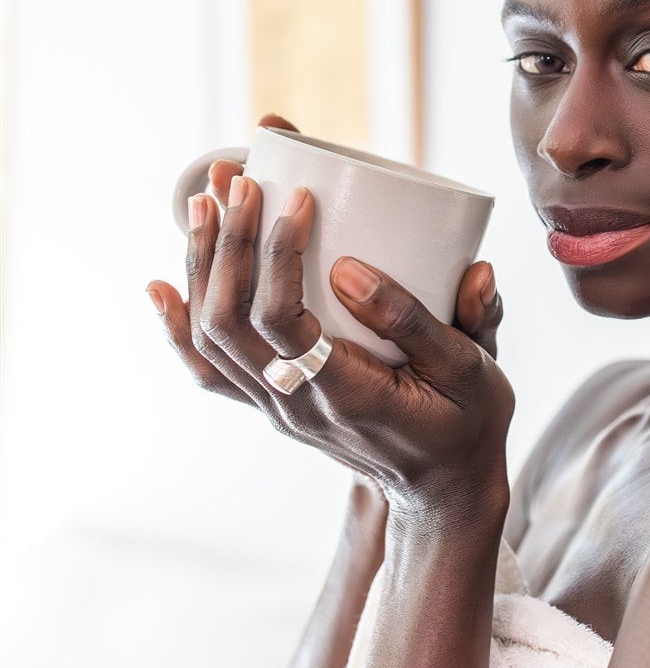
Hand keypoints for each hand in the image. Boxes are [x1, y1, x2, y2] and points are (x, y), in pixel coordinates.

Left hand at [146, 143, 512, 513]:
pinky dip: (179, 325)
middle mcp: (298, 405)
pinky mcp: (274, 403)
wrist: (443, 489)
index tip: (298, 198)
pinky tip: (163, 285)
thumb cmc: (465, 422)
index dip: (277, 255)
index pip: (282, 321)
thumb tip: (354, 269)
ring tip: (203, 201)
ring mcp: (278, 408)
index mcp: (349, 393)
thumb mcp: (469, 369)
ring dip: (201, 266)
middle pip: (229, 323)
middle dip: (226, 242)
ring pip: (211, 339)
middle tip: (238, 178)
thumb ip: (420, 319)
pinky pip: (210, 368)